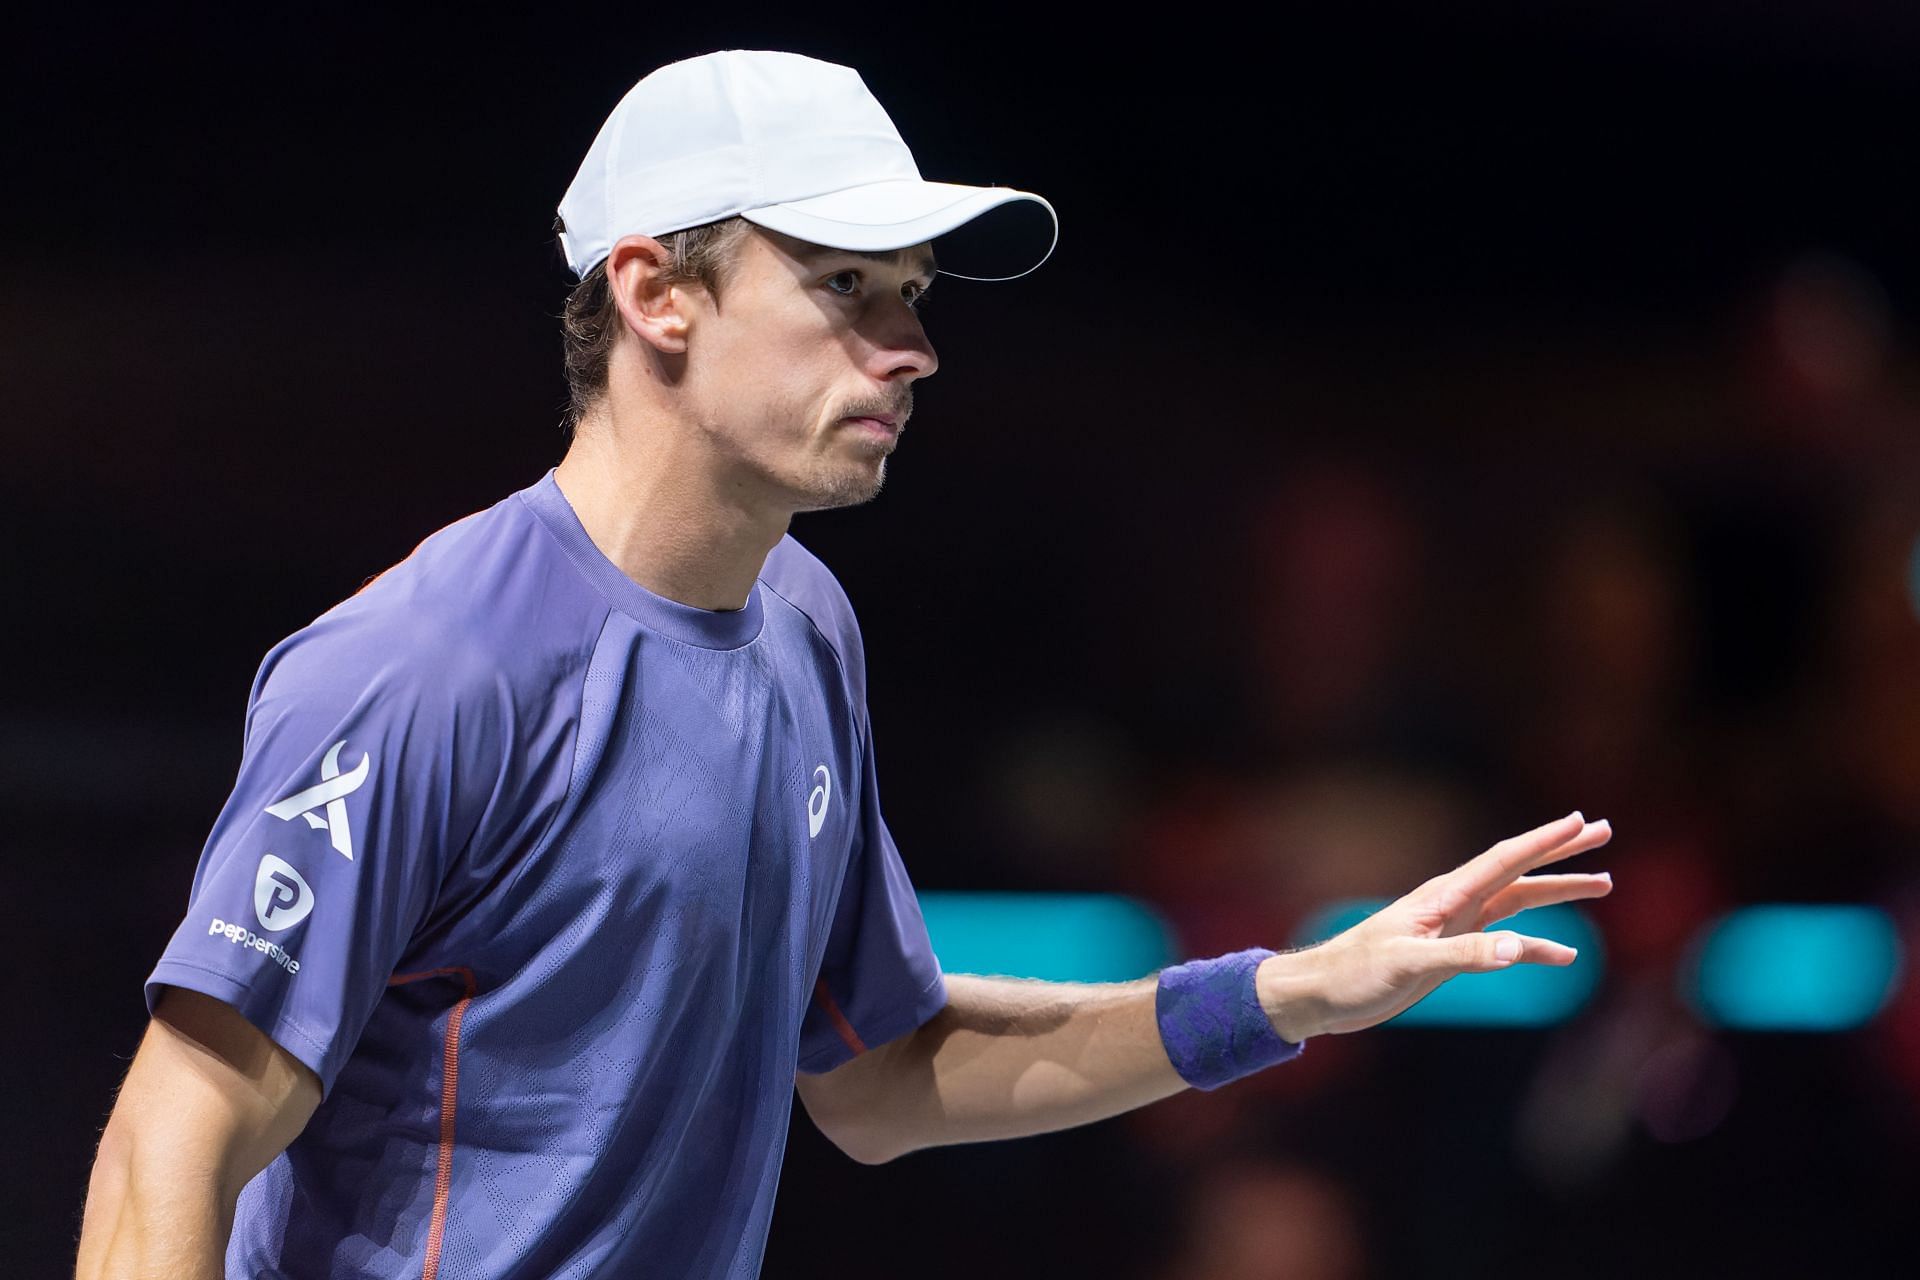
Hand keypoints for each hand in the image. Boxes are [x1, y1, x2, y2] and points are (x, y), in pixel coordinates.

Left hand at [1257, 812, 1613, 1040]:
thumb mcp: (1409, 965)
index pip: (1504, 861)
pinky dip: (1537, 946)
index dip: (1544, 841)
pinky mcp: (1451, 952)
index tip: (1580, 820)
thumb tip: (1516, 950)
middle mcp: (1454, 903)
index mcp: (1444, 897)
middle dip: (1561, 851)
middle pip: (1518, 870)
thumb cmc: (1355, 974)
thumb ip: (1463, 956)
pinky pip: (1505, 942)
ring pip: (1518, 901)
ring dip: (1558, 892)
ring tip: (1603, 883)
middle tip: (1603, 831)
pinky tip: (1565, 956)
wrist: (1322, 993)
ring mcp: (1454, 926)